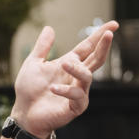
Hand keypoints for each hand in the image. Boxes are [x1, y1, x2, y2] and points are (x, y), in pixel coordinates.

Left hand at [10, 21, 117, 138]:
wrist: (24, 113)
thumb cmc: (29, 90)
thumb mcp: (33, 64)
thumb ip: (42, 47)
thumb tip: (49, 27)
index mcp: (69, 64)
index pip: (88, 47)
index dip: (99, 36)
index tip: (114, 25)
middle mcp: (77, 77)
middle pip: (96, 59)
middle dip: (103, 46)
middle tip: (109, 35)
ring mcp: (79, 92)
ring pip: (87, 76)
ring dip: (77, 69)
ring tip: (64, 64)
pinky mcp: (75, 107)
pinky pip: (76, 96)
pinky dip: (66, 91)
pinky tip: (53, 88)